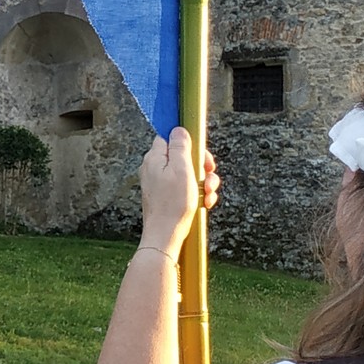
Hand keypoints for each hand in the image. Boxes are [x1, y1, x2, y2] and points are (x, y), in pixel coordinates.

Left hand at [139, 128, 219, 254]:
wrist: (166, 235)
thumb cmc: (173, 203)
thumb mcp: (181, 169)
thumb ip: (180, 147)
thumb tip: (178, 129)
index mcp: (155, 157)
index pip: (171, 137)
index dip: (190, 143)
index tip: (201, 154)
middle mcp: (155, 168)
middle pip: (184, 156)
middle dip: (202, 166)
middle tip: (209, 175)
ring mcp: (161, 182)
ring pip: (189, 173)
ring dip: (204, 182)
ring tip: (208, 193)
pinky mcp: (167, 195)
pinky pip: (187, 188)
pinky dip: (198, 194)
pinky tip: (205, 203)